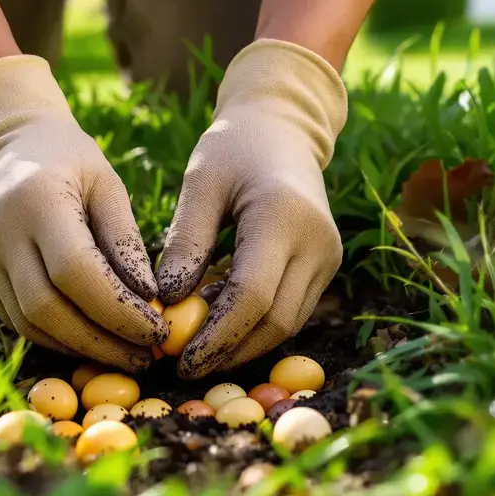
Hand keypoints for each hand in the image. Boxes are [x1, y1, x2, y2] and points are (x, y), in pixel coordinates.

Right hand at [0, 56, 167, 370]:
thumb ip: (125, 239)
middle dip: (102, 341)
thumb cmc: (69, 160)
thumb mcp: (107, 184)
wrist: (5, 146)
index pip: (75, 272)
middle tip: (147, 356)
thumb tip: (150, 298)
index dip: (117, 310)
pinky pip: (19, 321)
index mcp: (37, 201)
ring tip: (127, 354)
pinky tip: (94, 341)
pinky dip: (59, 338)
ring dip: (81, 348)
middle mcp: (1, 234)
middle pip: (48, 308)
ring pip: (30, 325)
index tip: (158, 330)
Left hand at [155, 39, 347, 378]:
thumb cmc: (232, 149)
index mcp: (284, 217)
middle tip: (181, 366)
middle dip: (229, 352)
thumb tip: (165, 304)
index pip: (252, 296)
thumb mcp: (200, 185)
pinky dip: (256, 327)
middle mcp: (317, 242)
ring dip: (242, 345)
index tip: (178, 357)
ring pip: (288, 325)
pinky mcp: (327, 265)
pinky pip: (292, 311)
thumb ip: (186, 243)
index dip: (216, 336)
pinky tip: (219, 325)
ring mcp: (329, 257)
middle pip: (275, 321)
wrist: (282, 129)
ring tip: (196, 350)